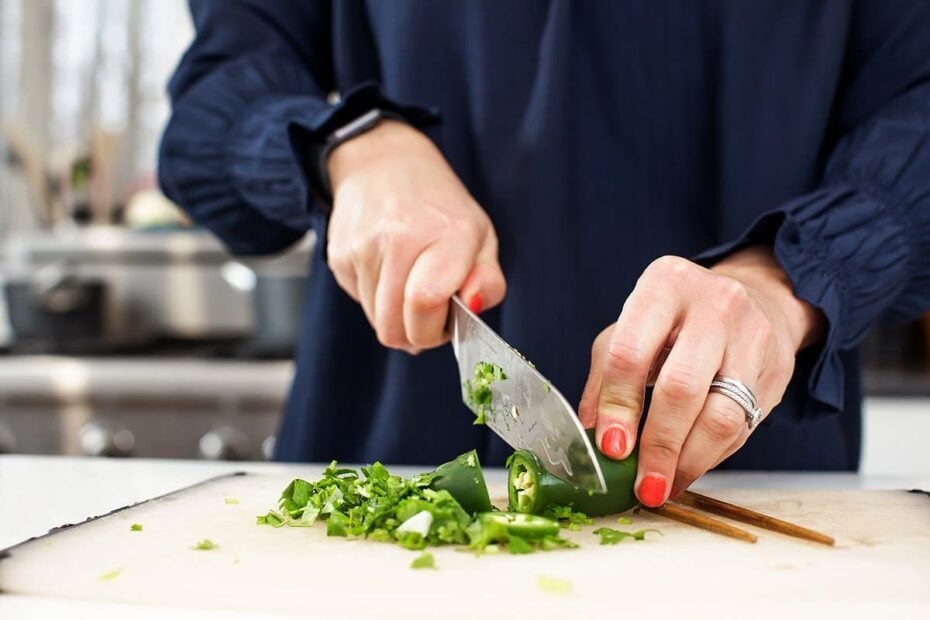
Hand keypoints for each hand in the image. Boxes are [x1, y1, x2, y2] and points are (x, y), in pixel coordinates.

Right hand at [326, 120, 505, 350]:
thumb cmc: (438, 205)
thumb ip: (488, 281)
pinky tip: (388, 269)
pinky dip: (377, 298)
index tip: (447, 321)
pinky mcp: (339, 256)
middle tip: (431, 309)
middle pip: (395, 329)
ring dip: (396, 316)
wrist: (382, 162)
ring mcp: (363, 248)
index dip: (435, 330)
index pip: (425, 305)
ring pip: (376, 322)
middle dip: (416, 332)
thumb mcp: (481, 235)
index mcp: (446, 235)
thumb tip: (472, 308)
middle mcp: (399, 239)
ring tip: (410, 283)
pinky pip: (359, 303)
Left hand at [578, 248, 822, 505]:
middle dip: (659, 445)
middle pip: (682, 388)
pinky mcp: (777, 369)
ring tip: (663, 485)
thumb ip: (605, 378)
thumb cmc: (676, 321)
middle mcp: (714, 303)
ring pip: (722, 416)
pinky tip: (688, 468)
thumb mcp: (630, 330)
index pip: (631, 353)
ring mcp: (752, 335)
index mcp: (664, 284)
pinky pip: (743, 427)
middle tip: (643, 483)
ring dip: (688, 461)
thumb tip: (591, 435)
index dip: (618, 406)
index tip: (610, 448)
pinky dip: (711, 457)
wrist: (753, 301)